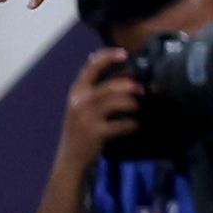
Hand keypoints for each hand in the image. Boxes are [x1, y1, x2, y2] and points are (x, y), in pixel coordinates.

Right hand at [58, 48, 138, 162]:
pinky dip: (132, 124)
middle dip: (131, 86)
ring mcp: (86, 118)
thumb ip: (99, 89)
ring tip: (138, 108)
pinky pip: (122, 124)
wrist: (70, 158)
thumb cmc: (83, 128)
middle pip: (111, 86)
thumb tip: (127, 73)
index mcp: (77, 92)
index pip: (91, 68)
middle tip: (142, 90)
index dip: (107, 57)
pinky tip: (134, 125)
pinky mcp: (95, 133)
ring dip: (134, 103)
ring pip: (118, 102)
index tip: (124, 53)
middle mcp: (79, 102)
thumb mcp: (84, 105)